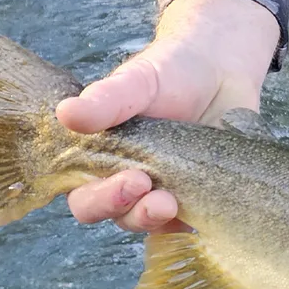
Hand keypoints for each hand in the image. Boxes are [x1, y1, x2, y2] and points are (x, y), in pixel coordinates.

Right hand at [56, 0, 279, 233]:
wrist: (223, 64)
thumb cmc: (171, 71)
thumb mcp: (138, 80)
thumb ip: (106, 100)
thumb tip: (65, 113)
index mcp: (101, 159)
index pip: (85, 196)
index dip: (101, 198)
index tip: (131, 180)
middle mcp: (128, 181)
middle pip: (116, 215)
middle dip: (130, 211)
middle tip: (149, 188)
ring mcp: (164, 191)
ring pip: (151, 223)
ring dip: (156, 219)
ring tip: (170, 203)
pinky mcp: (197, 196)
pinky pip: (190, 221)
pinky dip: (191, 224)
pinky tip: (198, 218)